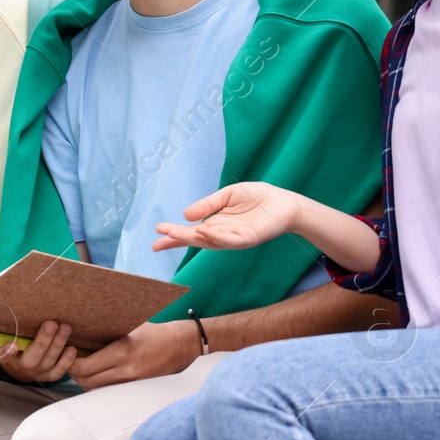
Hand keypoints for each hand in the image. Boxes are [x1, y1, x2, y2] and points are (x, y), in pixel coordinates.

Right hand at [0, 319, 77, 382]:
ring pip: (47, 363)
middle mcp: (22, 367)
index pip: (4, 356)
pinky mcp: (48, 376)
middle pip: (31, 359)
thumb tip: (14, 308)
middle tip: (51, 324)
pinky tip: (72, 349)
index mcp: (7, 357)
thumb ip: (9, 329)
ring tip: (65, 328)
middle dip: (43, 341)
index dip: (7, 352)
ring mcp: (36, 373)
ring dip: (58, 346)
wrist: (20, 368)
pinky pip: (58, 372)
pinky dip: (66, 362)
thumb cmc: (15, 344)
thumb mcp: (6, 338)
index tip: (12, 345)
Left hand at [69, 321, 198, 389]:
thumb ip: (107, 333)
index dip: (72, 363)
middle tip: (70, 362)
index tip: (68, 354)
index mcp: (122, 352)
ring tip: (82, 368)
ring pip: (96, 388)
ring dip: (85, 380)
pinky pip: (109, 390)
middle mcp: (126, 370)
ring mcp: (131, 381)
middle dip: (75, 372)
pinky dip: (99, 384)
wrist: (179, 345)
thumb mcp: (129, 326)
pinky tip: (97, 374)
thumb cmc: (153, 332)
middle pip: (87, 381)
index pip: (86, 367)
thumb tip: (81, 333)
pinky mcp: (135, 387)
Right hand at [153, 182, 304, 251]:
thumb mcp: (227, 196)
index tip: (157, 232)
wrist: (283, 203)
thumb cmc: (257, 198)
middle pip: (195, 240)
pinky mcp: (247, 239)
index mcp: (215, 224)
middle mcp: (222, 234)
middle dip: (176, 240)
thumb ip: (207, 205)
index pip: (191, 231)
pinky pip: (228, 240)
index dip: (174, 232)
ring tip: (174, 233)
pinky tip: (202, 231)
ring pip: (209, 242)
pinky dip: (215, 236)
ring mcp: (234, 239)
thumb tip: (185, 215)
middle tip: (156, 243)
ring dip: (191, 238)